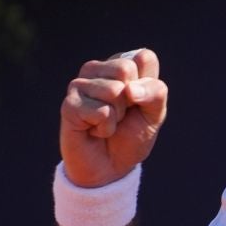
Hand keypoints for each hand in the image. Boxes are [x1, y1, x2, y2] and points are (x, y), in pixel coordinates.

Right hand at [60, 47, 167, 187]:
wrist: (110, 168)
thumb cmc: (131, 136)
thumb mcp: (155, 114)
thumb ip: (155, 93)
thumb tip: (128, 89)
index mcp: (121, 64)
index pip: (144, 57)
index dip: (148, 87)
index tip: (139, 103)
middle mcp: (98, 69)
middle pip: (126, 69)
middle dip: (131, 100)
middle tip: (121, 115)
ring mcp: (80, 85)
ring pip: (114, 91)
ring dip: (117, 117)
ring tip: (106, 123)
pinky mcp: (69, 104)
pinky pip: (101, 112)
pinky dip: (105, 128)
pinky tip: (94, 130)